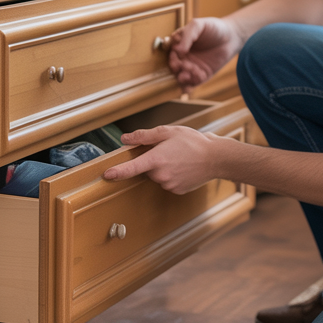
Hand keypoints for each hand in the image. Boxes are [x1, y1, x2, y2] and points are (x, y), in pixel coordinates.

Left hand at [102, 126, 220, 193]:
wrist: (216, 158)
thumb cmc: (193, 142)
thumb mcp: (167, 132)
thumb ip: (144, 136)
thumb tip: (125, 139)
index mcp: (156, 159)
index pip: (131, 168)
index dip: (117, 172)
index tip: (106, 175)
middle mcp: (161, 175)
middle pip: (146, 169)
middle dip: (152, 160)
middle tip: (168, 150)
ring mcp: (169, 185)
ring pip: (157, 176)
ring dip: (162, 168)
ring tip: (179, 158)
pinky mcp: (177, 190)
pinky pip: (167, 182)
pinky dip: (171, 175)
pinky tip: (183, 167)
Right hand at [168, 17, 243, 91]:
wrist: (232, 36)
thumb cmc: (213, 28)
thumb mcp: (198, 25)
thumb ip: (187, 36)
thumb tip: (178, 50)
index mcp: (180, 45)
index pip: (171, 53)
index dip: (173, 56)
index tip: (178, 55)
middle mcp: (184, 57)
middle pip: (174, 67)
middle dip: (177, 68)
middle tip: (185, 65)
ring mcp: (192, 67)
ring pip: (181, 77)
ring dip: (183, 77)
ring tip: (192, 71)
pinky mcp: (202, 75)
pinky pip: (193, 83)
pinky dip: (191, 84)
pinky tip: (198, 77)